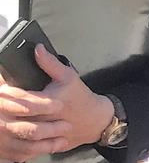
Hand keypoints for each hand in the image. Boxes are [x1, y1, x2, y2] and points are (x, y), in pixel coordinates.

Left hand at [0, 44, 114, 160]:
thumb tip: (37, 49)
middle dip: (4, 108)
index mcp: (53, 103)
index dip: (10, 94)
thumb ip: (51, 63)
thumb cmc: (80, 98)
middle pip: (18, 118)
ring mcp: (45, 135)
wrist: (94, 120)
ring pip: (19, 133)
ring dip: (7, 124)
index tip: (1, 87)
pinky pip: (25, 145)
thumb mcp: (69, 76)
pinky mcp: (43, 144)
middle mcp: (47, 121)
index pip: (25, 101)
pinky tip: (10, 130)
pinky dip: (15, 139)